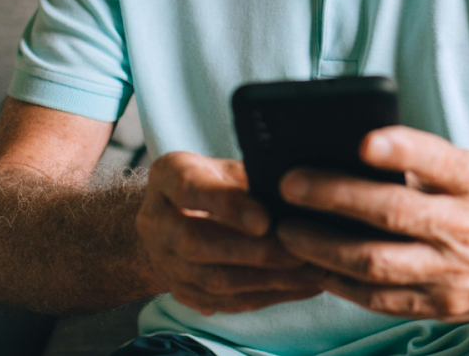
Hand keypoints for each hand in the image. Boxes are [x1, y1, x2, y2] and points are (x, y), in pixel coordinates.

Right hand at [137, 151, 325, 314]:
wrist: (171, 217)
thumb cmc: (213, 181)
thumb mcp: (224, 166)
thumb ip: (251, 177)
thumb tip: (298, 194)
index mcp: (166, 177)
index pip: (191, 189)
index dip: (227, 206)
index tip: (265, 220)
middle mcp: (155, 222)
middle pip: (197, 243)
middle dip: (254, 251)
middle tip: (301, 252)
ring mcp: (164, 262)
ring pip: (214, 280)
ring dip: (268, 280)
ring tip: (313, 273)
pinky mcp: (183, 291)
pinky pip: (226, 302)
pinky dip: (269, 296)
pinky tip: (304, 287)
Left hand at [274, 126, 468, 321]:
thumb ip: (428, 164)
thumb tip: (356, 152)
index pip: (439, 161)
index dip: (401, 150)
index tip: (362, 140)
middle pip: (394, 214)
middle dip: (333, 197)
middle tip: (289, 183)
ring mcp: (455, 273)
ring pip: (377, 264)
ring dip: (323, 247)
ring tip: (287, 229)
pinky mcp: (443, 305)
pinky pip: (380, 299)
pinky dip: (342, 282)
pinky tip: (315, 266)